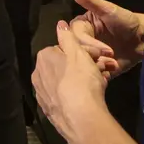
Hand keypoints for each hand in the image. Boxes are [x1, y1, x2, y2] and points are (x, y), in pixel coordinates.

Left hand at [33, 20, 111, 143]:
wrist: (81, 119)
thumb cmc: (81, 80)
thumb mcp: (77, 52)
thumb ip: (67, 36)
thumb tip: (60, 24)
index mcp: (43, 58)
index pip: (65, 49)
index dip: (84, 52)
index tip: (98, 56)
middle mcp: (38, 75)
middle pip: (66, 66)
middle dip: (86, 66)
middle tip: (105, 69)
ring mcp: (43, 95)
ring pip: (67, 82)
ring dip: (84, 80)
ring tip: (102, 83)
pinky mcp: (50, 111)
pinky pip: (66, 98)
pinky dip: (78, 96)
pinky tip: (91, 98)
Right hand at [69, 0, 143, 73]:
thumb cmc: (126, 20)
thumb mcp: (108, 9)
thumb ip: (89, 0)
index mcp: (83, 27)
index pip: (76, 35)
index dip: (88, 42)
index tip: (104, 49)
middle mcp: (83, 41)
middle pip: (77, 50)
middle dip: (92, 55)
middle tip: (110, 57)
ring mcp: (91, 55)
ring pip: (83, 63)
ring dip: (96, 66)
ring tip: (112, 65)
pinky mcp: (99, 68)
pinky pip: (93, 74)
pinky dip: (99, 75)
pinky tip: (110, 72)